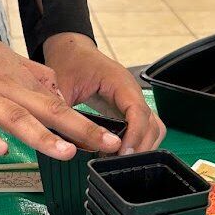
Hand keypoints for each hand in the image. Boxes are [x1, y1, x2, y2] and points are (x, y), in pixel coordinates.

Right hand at [0, 23, 122, 158]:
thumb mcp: (6, 58)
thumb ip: (34, 76)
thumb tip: (59, 93)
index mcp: (19, 80)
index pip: (58, 104)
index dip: (85, 123)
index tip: (111, 139)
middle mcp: (5, 87)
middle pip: (46, 110)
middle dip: (80, 129)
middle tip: (108, 145)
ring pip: (14, 117)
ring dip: (41, 135)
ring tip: (65, 152)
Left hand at [43, 33, 165, 153]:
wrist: (71, 50)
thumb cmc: (69, 62)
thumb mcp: (61, 87)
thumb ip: (66, 113)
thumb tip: (71, 143)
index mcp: (119, 81)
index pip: (138, 110)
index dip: (135, 134)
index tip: (123, 153)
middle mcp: (132, 90)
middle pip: (151, 123)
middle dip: (140, 145)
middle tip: (121, 164)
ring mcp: (132, 99)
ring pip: (152, 127)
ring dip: (142, 145)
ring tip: (120, 161)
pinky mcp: (128, 107)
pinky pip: (143, 126)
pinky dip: (138, 141)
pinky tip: (119, 152)